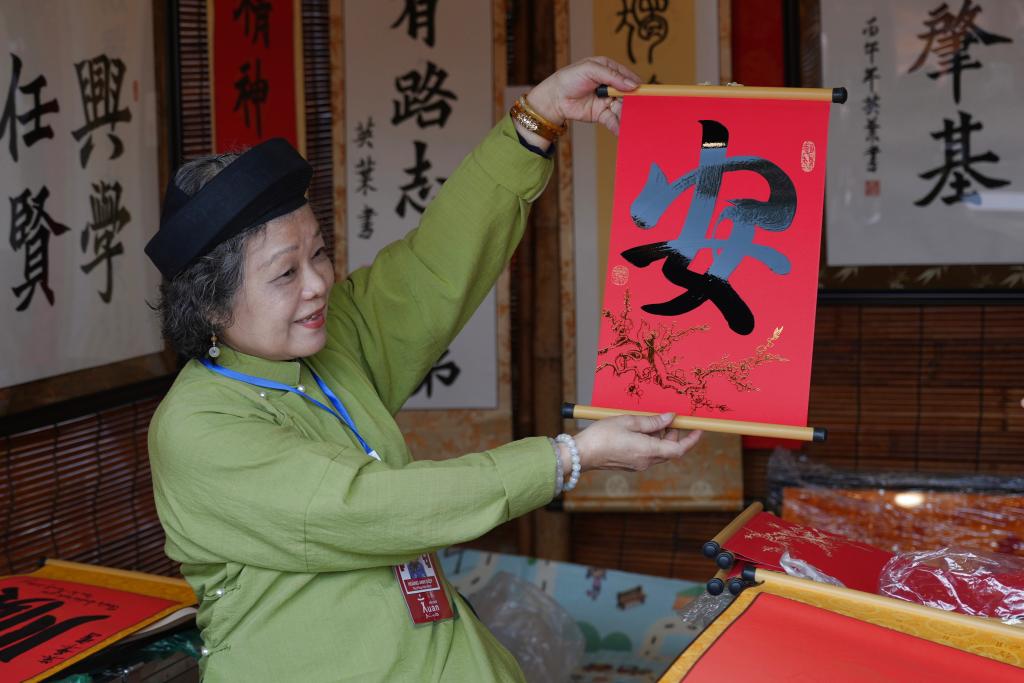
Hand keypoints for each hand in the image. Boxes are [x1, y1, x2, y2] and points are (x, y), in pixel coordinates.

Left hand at [523, 56, 640, 135]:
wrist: (554, 98)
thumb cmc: (570, 78)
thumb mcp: (591, 69)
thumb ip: (612, 76)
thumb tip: (632, 85)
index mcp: (610, 70)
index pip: (628, 77)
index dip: (637, 84)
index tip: (647, 92)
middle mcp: (611, 86)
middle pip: (628, 94)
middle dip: (634, 102)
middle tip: (641, 109)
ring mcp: (607, 100)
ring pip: (622, 108)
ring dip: (628, 116)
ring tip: (633, 122)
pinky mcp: (601, 114)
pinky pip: (613, 120)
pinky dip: (618, 125)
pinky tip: (621, 130)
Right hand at [560, 413, 702, 475]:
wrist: (582, 454)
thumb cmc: (602, 435)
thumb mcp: (629, 421)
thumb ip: (652, 421)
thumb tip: (670, 418)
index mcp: (648, 450)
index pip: (679, 449)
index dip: (692, 440)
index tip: (698, 430)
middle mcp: (646, 461)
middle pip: (670, 449)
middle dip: (673, 434)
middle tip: (668, 418)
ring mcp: (639, 465)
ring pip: (659, 451)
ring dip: (660, 437)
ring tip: (648, 422)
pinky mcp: (631, 465)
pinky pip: (648, 454)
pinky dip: (650, 442)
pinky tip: (639, 431)